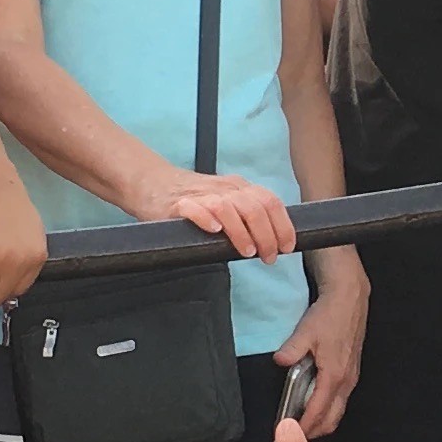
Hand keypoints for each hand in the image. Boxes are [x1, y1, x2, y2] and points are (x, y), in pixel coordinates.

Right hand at [143, 168, 297, 260]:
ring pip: (229, 208)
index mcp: (240, 188)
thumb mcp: (227, 202)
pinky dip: (207, 219)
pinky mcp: (179, 204)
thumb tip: (272, 242)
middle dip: (267, 235)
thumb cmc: (194, 199)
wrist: (154, 184)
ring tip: (246, 252)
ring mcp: (202, 195)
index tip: (287, 247)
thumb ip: (247, 216)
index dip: (283, 226)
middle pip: (254, 207)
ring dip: (242, 232)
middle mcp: (225, 189)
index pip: (270, 202)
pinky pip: (195, 208)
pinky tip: (214, 231)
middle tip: (268, 257)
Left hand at [274, 251, 366, 434]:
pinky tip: (313, 402)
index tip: (287, 436)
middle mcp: (346, 381)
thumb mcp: (305, 331)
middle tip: (292, 436)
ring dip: (321, 420)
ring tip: (301, 422)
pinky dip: (327, 408)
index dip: (302, 427)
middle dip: (314, 431)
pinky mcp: (351, 371)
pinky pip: (340, 400)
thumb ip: (291, 350)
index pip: (317, 411)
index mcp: (334, 375)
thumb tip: (280, 361)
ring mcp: (351, 377)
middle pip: (332, 419)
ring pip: (337, 411)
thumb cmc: (330, 314)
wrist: (349, 298)